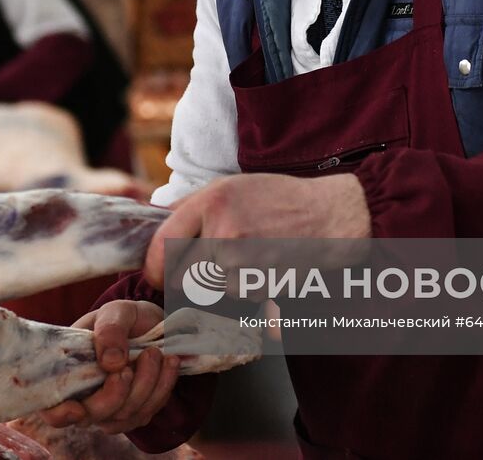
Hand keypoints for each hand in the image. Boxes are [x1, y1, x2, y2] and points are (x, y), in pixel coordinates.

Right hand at [37, 300, 179, 435]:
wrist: (154, 326)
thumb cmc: (125, 318)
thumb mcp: (116, 312)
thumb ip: (110, 330)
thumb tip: (110, 363)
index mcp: (66, 372)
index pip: (51, 408)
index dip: (59, 414)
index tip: (77, 408)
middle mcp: (84, 396)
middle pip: (94, 415)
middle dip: (117, 393)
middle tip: (135, 361)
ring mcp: (110, 408)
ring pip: (125, 415)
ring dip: (146, 382)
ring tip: (155, 351)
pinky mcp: (135, 412)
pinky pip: (148, 411)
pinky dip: (162, 386)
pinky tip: (169, 362)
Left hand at [143, 173, 370, 286]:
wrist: (330, 216)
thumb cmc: (280, 198)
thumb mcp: (231, 187)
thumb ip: (189, 206)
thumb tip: (153, 223)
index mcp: (211, 203)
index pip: (162, 246)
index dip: (153, 265)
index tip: (156, 272)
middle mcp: (223, 233)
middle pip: (181, 277)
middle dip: (187, 277)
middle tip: (204, 265)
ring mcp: (243, 263)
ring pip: (210, 289)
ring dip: (220, 281)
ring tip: (247, 254)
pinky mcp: (261, 285)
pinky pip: (236, 296)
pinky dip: (243, 287)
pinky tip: (262, 265)